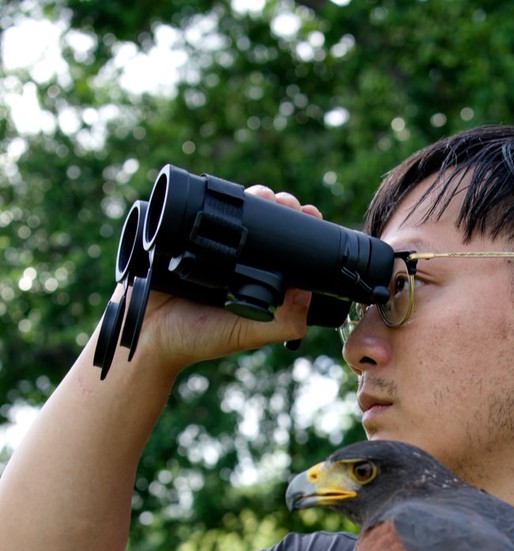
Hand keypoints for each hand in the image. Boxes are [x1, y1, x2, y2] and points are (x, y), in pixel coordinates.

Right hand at [129, 187, 323, 373]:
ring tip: (264, 194)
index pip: (285, 248)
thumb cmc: (196, 339)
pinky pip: (202, 207)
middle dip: (280, 206)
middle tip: (286, 202)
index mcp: (255, 280)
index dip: (301, 229)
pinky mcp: (183, 233)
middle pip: (266, 222)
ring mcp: (209, 244)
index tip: (310, 214)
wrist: (146, 335)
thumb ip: (281, 322)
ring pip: (237, 211)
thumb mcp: (245, 333)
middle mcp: (237, 260)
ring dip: (254, 197)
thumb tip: (308, 293)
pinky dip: (216, 195)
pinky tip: (230, 192)